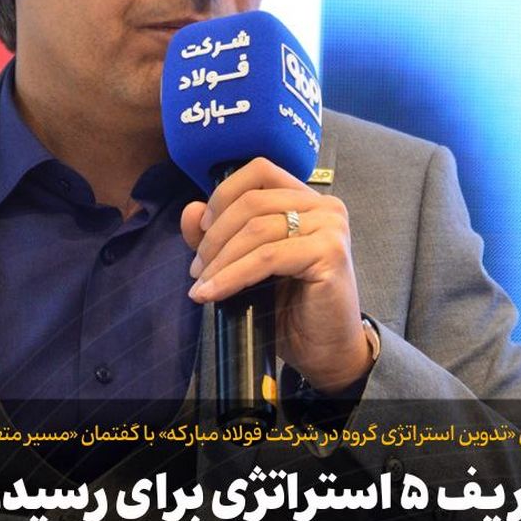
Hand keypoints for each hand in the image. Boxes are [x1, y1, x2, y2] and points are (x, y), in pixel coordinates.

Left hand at [180, 158, 372, 393]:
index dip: (224, 194)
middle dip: (214, 236)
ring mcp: (331, 227)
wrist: (325, 350)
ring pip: (256, 229)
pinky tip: (213, 293)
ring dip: (220, 260)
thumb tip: (189, 211)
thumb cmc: (290, 307)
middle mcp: (325, 206)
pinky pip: (267, 258)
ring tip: (201, 286)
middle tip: (197, 269)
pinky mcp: (330, 253)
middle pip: (253, 200)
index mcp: (307, 199)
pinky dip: (233, 276)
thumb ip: (220, 235)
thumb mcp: (247, 264)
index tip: (202, 228)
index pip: (260, 171)